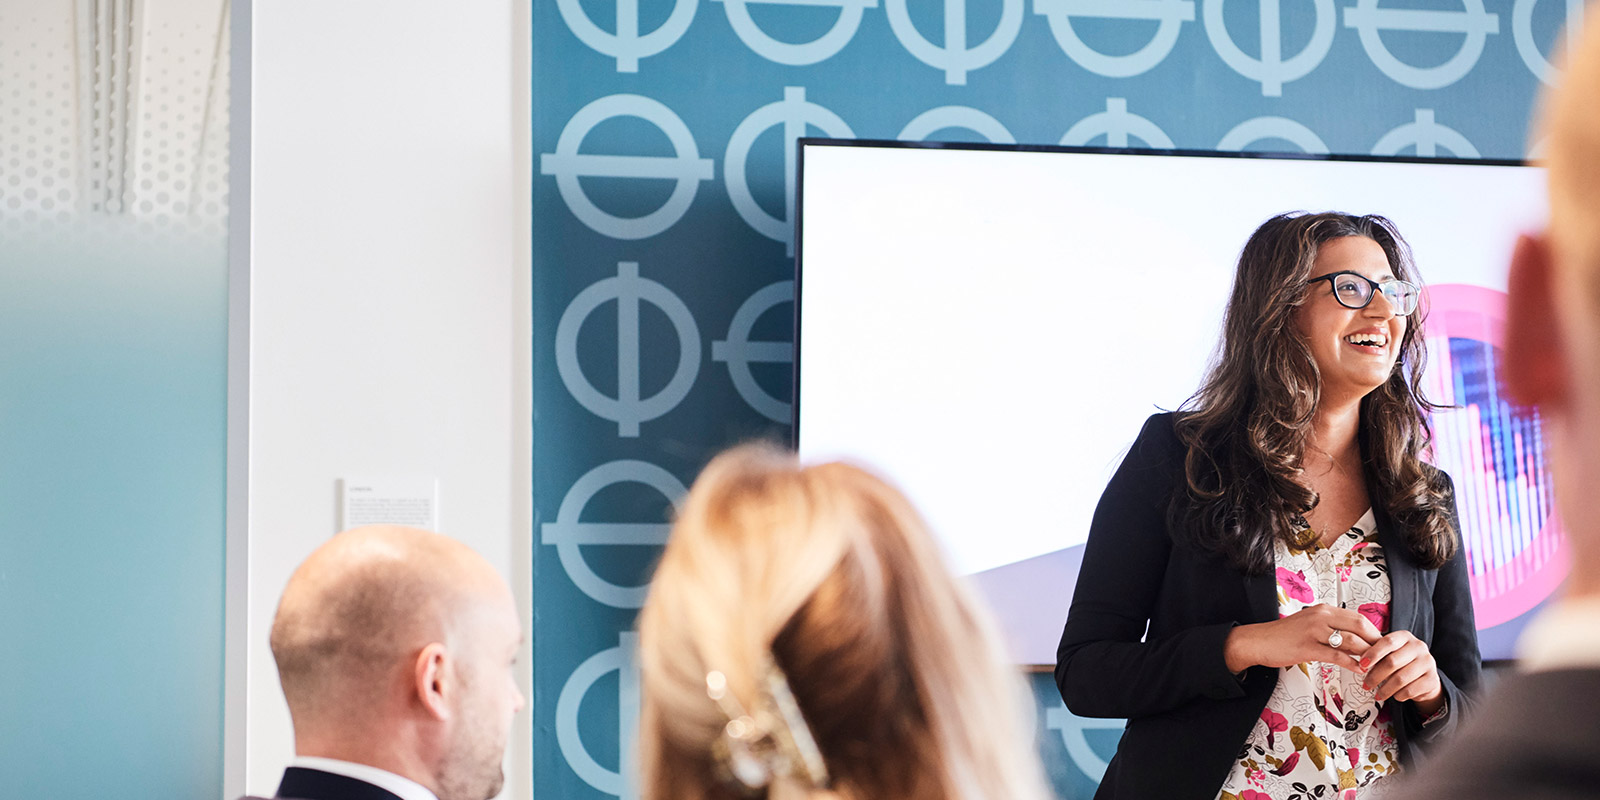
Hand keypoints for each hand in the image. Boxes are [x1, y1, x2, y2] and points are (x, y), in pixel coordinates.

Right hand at [1224, 604, 1382, 672]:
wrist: (1258, 641)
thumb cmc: (1284, 636)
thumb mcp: (1310, 625)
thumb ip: (1331, 629)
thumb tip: (1355, 639)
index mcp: (1323, 610)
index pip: (1357, 617)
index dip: (1373, 631)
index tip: (1381, 644)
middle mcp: (1320, 616)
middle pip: (1359, 625)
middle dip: (1375, 642)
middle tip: (1384, 656)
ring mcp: (1314, 631)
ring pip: (1350, 641)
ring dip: (1367, 655)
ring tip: (1376, 666)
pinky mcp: (1307, 647)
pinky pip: (1336, 656)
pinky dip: (1352, 664)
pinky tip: (1359, 671)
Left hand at [1360, 631, 1443, 710]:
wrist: (1425, 677)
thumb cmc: (1402, 663)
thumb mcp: (1391, 653)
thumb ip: (1377, 654)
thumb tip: (1360, 664)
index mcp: (1405, 637)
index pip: (1388, 642)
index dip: (1373, 653)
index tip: (1362, 664)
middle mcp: (1419, 647)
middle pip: (1392, 662)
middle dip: (1375, 676)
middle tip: (1366, 685)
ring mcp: (1428, 663)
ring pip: (1400, 678)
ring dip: (1385, 689)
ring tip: (1377, 695)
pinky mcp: (1432, 679)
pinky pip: (1410, 690)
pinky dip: (1398, 695)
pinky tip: (1395, 696)